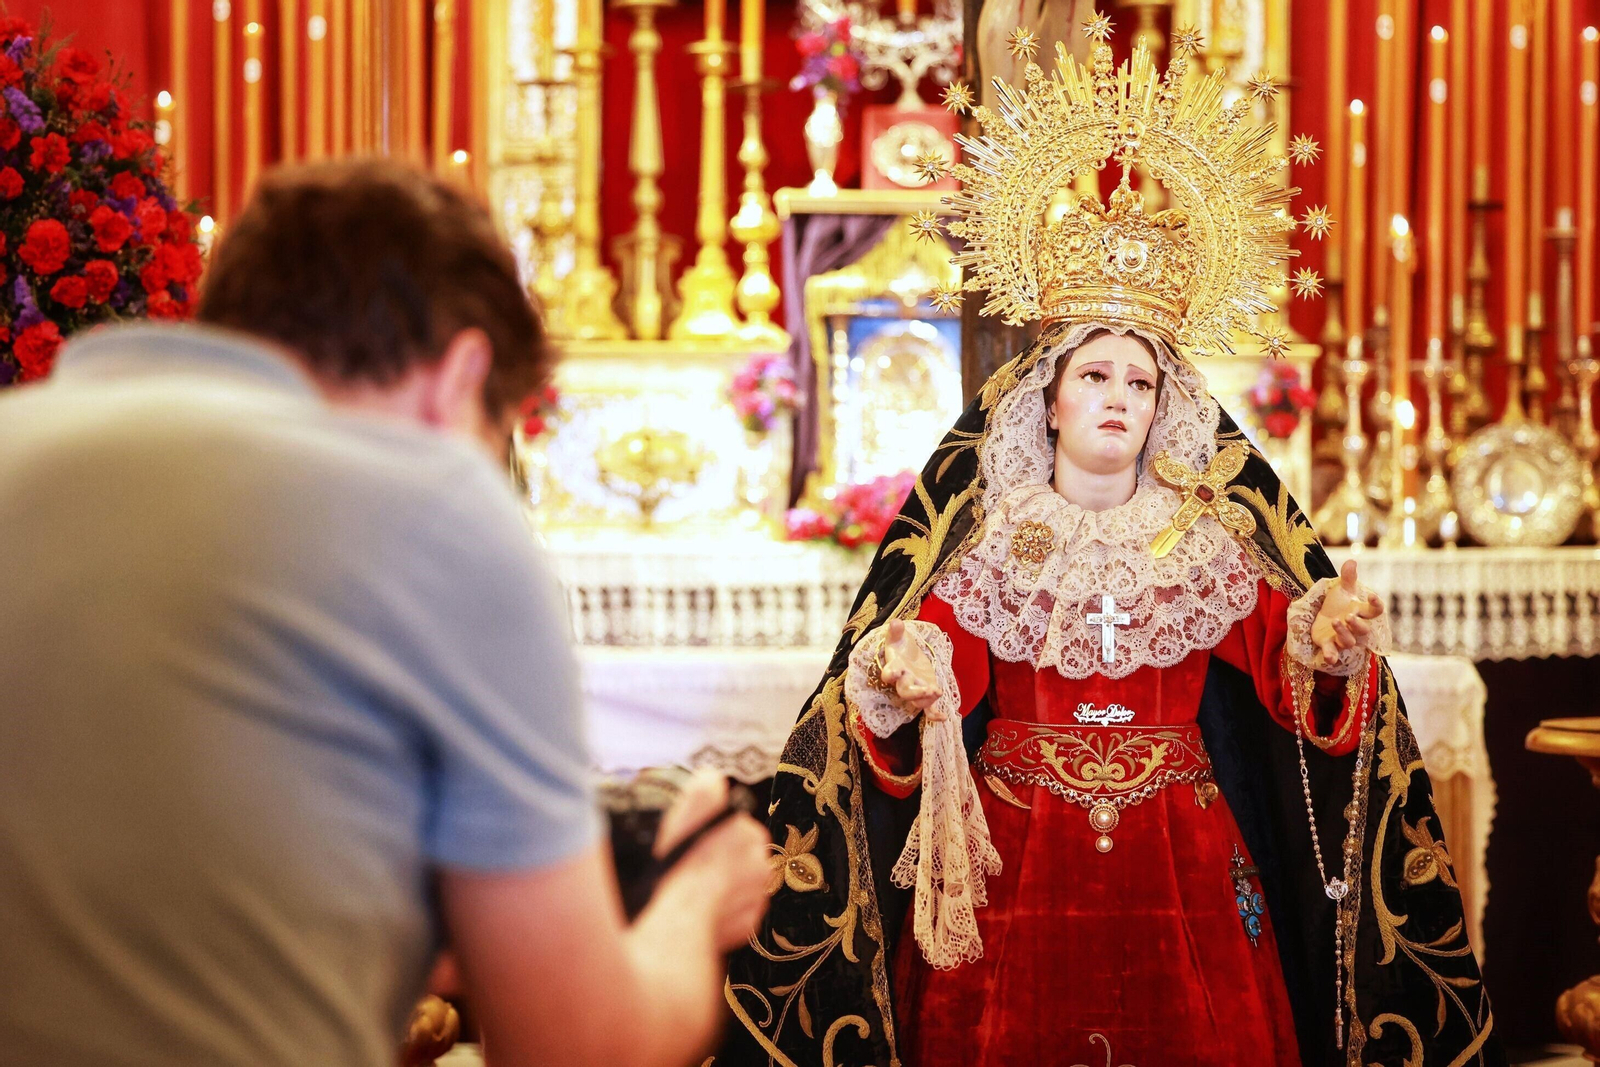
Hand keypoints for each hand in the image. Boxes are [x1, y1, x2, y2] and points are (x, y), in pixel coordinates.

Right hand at [652, 769, 771, 952]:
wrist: (680, 923)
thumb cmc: (680, 868)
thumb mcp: (686, 815)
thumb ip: (705, 790)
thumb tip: (713, 779)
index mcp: (750, 833)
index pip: (737, 827)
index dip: (714, 834)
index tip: (697, 843)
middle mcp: (762, 864)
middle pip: (741, 855)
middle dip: (722, 859)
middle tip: (694, 866)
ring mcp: (758, 897)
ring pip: (740, 884)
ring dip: (724, 886)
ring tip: (696, 891)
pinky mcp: (750, 924)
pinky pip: (737, 912)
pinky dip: (724, 911)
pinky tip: (703, 911)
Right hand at [879, 619, 945, 719]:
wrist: (907, 653)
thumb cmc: (900, 645)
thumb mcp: (898, 636)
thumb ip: (896, 631)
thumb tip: (896, 622)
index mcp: (895, 666)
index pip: (889, 673)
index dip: (890, 674)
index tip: (892, 674)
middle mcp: (903, 681)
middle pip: (905, 692)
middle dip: (916, 693)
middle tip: (928, 690)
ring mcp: (915, 688)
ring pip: (918, 701)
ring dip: (927, 700)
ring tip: (938, 692)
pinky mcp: (926, 691)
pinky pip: (928, 709)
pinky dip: (934, 715)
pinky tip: (943, 717)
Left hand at [1310, 559, 1384, 668]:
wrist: (1322, 618)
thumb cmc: (1337, 604)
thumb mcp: (1341, 589)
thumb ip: (1348, 577)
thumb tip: (1352, 560)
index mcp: (1361, 612)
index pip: (1375, 611)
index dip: (1376, 605)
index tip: (1371, 596)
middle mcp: (1355, 627)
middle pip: (1363, 630)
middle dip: (1357, 624)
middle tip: (1349, 616)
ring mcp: (1343, 637)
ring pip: (1349, 641)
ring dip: (1343, 633)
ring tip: (1335, 622)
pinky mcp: (1330, 645)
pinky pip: (1333, 653)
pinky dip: (1332, 655)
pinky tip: (1329, 657)